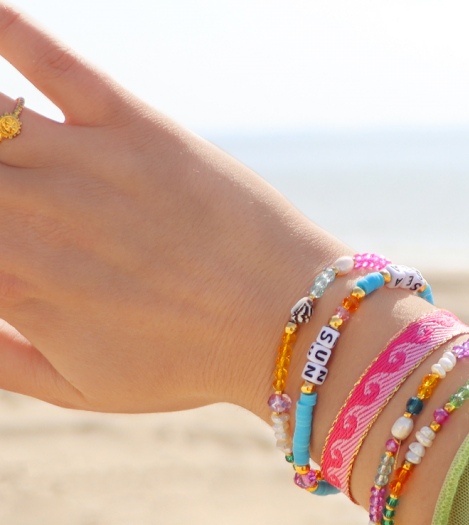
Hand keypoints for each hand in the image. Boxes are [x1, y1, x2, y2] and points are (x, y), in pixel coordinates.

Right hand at [0, 3, 347, 413]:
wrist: (285, 323)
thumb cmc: (189, 363)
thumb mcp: (84, 389)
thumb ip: (2, 360)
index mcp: (14, 283)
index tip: (4, 241)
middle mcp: (29, 217)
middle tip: (8, 198)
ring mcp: (80, 164)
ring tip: (1, 138)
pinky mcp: (134, 127)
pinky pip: (51, 61)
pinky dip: (10, 31)